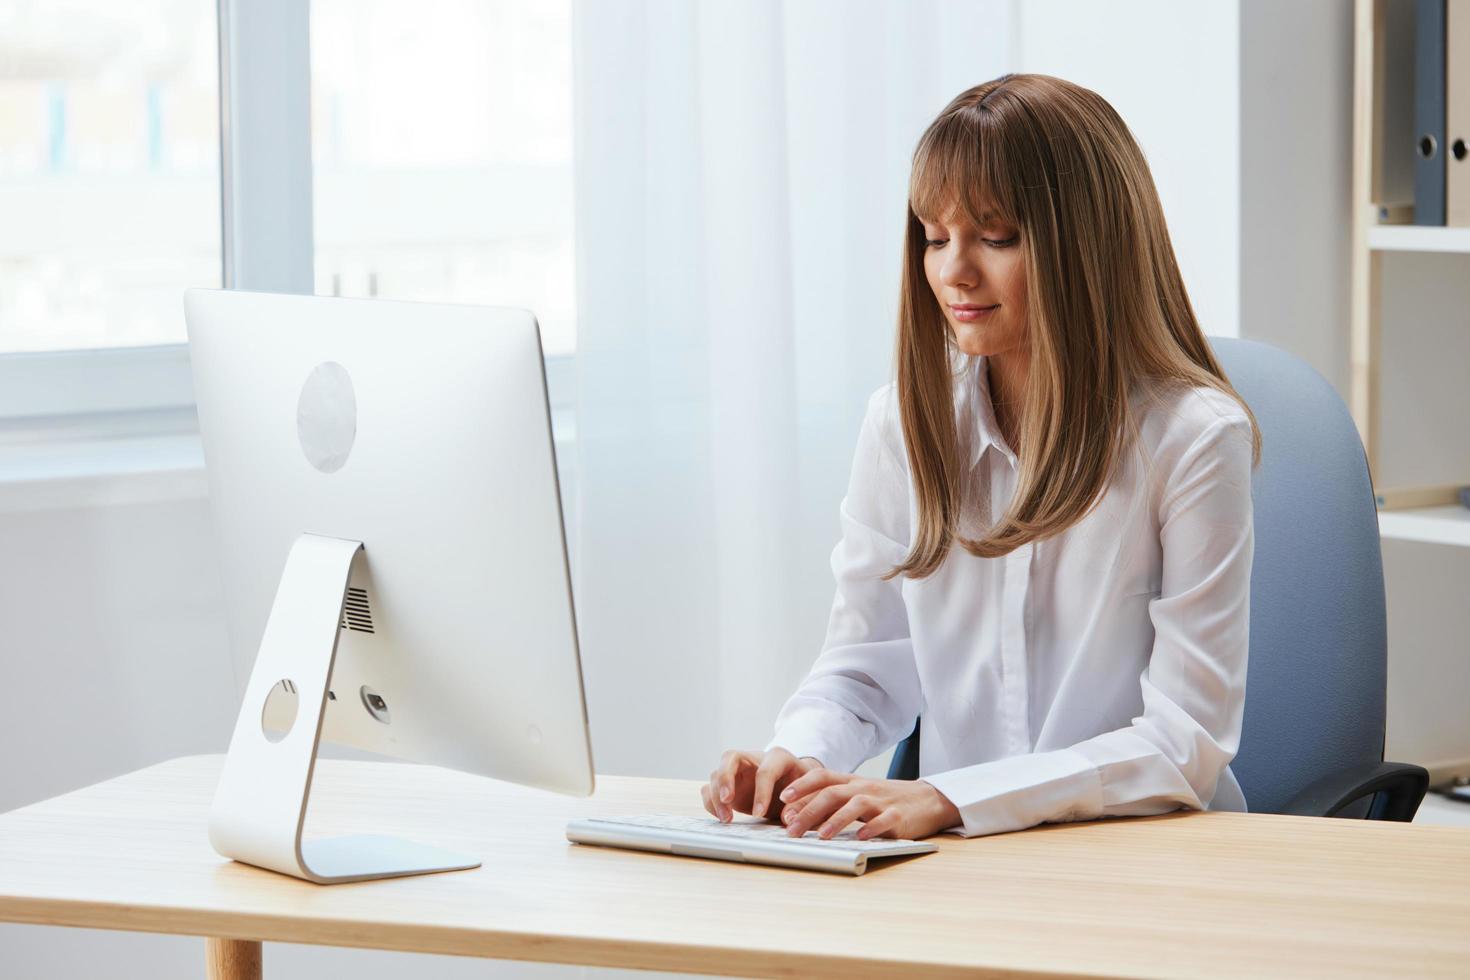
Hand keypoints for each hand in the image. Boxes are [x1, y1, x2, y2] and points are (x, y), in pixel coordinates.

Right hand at [701, 747, 823, 822]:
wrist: (797, 792)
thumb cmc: (804, 790)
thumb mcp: (809, 795)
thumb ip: (801, 804)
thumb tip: (788, 818)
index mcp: (778, 758)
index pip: (765, 770)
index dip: (761, 791)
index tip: (760, 814)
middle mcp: (754, 759)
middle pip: (731, 757)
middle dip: (726, 778)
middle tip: (728, 800)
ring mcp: (738, 772)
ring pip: (717, 773)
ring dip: (717, 796)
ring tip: (727, 820)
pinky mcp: (728, 786)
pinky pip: (711, 788)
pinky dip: (711, 802)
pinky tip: (722, 817)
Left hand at [776, 768, 962, 840]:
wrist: (928, 799)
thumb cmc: (886, 800)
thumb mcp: (859, 795)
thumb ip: (833, 802)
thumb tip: (797, 816)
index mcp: (852, 782)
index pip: (822, 777)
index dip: (802, 786)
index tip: (782, 798)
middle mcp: (864, 788)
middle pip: (833, 794)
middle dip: (809, 810)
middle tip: (791, 828)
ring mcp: (882, 802)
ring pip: (855, 805)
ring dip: (836, 820)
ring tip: (822, 836)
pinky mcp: (899, 817)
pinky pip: (883, 821)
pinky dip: (871, 829)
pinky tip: (860, 838)